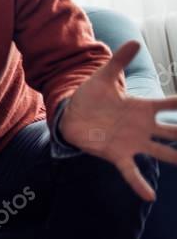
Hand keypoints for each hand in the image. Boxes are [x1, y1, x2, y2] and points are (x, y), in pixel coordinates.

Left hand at [58, 40, 176, 200]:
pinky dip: (139, 184)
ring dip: (176, 159)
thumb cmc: (91, 96)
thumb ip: (120, 61)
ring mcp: (133, 143)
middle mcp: (143, 128)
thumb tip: (135, 42)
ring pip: (162, 153)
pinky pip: (131, 172)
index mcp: (143, 108)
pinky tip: (150, 196)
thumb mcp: (104, 77)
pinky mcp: (117, 155)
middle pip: (175, 132)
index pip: (172, 105)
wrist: (71, 114)